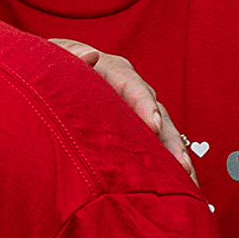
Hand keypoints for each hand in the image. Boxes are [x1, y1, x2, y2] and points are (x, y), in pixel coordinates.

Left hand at [46, 38, 192, 173]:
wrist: (52, 72)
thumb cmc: (51, 66)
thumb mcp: (55, 57)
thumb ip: (69, 56)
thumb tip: (90, 55)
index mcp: (112, 69)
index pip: (132, 86)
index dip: (144, 104)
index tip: (153, 125)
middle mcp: (132, 87)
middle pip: (156, 112)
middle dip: (170, 140)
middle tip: (181, 164)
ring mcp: (137, 107)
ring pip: (163, 131)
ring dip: (176, 155)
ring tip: (187, 179)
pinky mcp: (137, 126)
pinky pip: (158, 143)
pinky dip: (170, 162)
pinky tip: (182, 182)